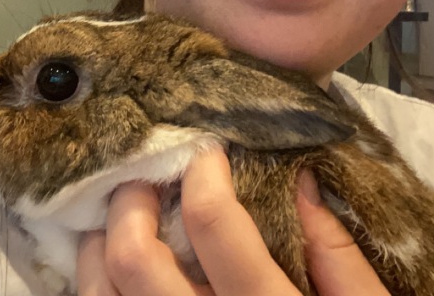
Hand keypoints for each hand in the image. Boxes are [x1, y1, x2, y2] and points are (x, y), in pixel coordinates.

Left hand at [77, 149, 389, 294]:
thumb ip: (335, 253)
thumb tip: (299, 179)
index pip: (213, 222)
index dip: (203, 172)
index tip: (207, 152)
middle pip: (135, 255)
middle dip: (133, 199)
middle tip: (149, 176)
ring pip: (100, 294)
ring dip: (100, 242)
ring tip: (122, 216)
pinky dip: (97, 286)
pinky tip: (113, 268)